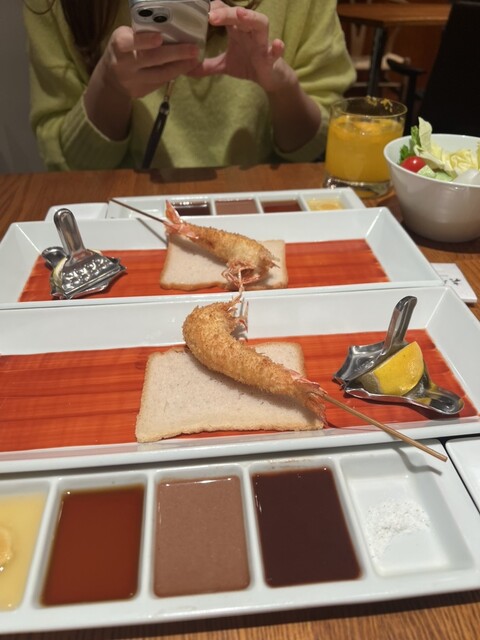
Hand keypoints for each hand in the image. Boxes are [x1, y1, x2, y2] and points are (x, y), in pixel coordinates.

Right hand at [84, 26, 199, 140]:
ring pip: (159, 74)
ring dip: (180, 67)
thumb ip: (145, 36)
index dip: (145, 41)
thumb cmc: (125, 50)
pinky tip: (184, 68)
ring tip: (194, 60)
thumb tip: (173, 31)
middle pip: (151, 59)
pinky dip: (174, 74)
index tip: (159, 38)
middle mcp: (124, 64)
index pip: (130, 43)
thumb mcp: (128, 38)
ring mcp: (132, 81)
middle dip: (175, 54)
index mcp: (120, 44)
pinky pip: (160, 82)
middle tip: (193, 50)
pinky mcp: (140, 92)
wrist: (111, 79)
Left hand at [191, 1, 295, 93]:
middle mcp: (249, 31)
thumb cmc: (248, 65)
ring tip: (240, 15)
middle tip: (211, 16)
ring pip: (260, 23)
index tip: (199, 10)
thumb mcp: (224, 65)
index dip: (214, 9)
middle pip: (239, 15)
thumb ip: (206, 65)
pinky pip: (275, 51)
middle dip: (226, 13)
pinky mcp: (272, 57)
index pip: (224, 12)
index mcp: (237, 29)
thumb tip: (186, 68)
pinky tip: (277, 44)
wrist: (269, 78)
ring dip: (251, 18)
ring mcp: (262, 42)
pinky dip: (277, 47)